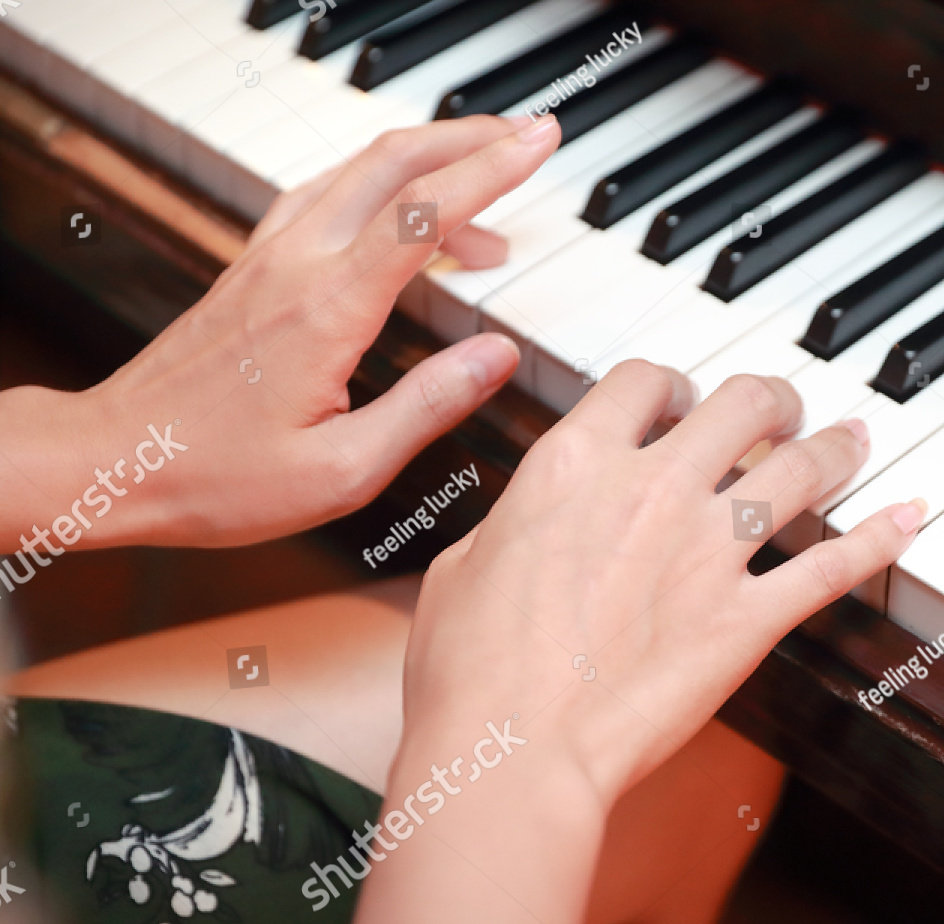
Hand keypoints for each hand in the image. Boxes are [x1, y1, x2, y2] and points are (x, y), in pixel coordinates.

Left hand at [0, 114, 559, 549]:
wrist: (116, 461)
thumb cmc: (219, 477)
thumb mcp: (343, 470)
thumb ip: (426, 406)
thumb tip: (496, 357)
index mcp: (327, 311)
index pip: (422, 212)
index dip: (490, 171)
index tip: (538, 147)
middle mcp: (295, 266)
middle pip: (391, 163)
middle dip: (469, 139)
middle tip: (527, 137)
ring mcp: (268, 259)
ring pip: (356, 170)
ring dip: (426, 157)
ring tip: (484, 182)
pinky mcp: (252, 267)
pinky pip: (324, 194)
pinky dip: (378, 184)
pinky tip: (398, 205)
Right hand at [338, 361, 923, 923]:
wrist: (512, 750)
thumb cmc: (470, 673)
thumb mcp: (462, 565)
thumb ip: (518, 522)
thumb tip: (534, 518)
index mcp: (576, 464)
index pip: (645, 382)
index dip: (673, 383)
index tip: (684, 398)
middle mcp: (652, 489)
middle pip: (740, 404)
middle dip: (770, 398)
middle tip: (782, 410)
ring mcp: (709, 553)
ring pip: (800, 470)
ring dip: (834, 445)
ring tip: (853, 438)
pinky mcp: (748, 619)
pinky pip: (832, 567)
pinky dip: (881, 538)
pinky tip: (910, 516)